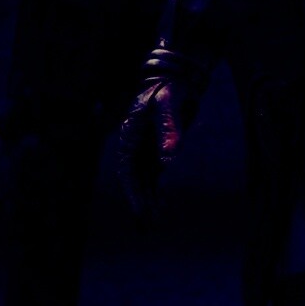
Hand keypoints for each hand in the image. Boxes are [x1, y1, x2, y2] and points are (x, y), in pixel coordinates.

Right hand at [116, 49, 205, 215]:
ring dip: (146, 202)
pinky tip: (159, 209)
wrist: (176, 78)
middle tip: (146, 227)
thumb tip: (170, 156)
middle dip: (139, 203)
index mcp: (131, 135)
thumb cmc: (170, 88)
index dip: (133, 192)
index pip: (128, 169)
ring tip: (151, 226)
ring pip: (143, 182)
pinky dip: (155, 193)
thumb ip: (170, 128)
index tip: (140, 210)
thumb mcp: (170, 103)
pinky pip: (153, 177)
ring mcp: (144, 150)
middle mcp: (134, 146)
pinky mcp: (156, 151)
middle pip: (134, 180)